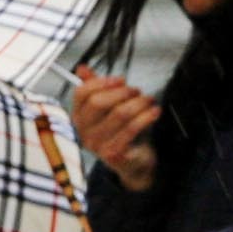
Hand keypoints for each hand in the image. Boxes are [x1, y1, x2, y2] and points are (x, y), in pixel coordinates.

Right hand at [68, 70, 161, 189]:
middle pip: (98, 102)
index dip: (102, 82)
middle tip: (137, 91)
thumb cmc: (120, 133)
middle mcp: (83, 131)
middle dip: (122, 92)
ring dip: (139, 103)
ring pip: (119, 114)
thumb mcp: (107, 109)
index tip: (120, 80)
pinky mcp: (113, 153)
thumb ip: (95, 89)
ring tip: (149, 100)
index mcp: (78, 117)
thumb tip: (82, 68)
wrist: (132, 163)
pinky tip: (154, 112)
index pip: (81, 93)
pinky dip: (146, 117)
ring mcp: (97, 144)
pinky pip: (131, 129)